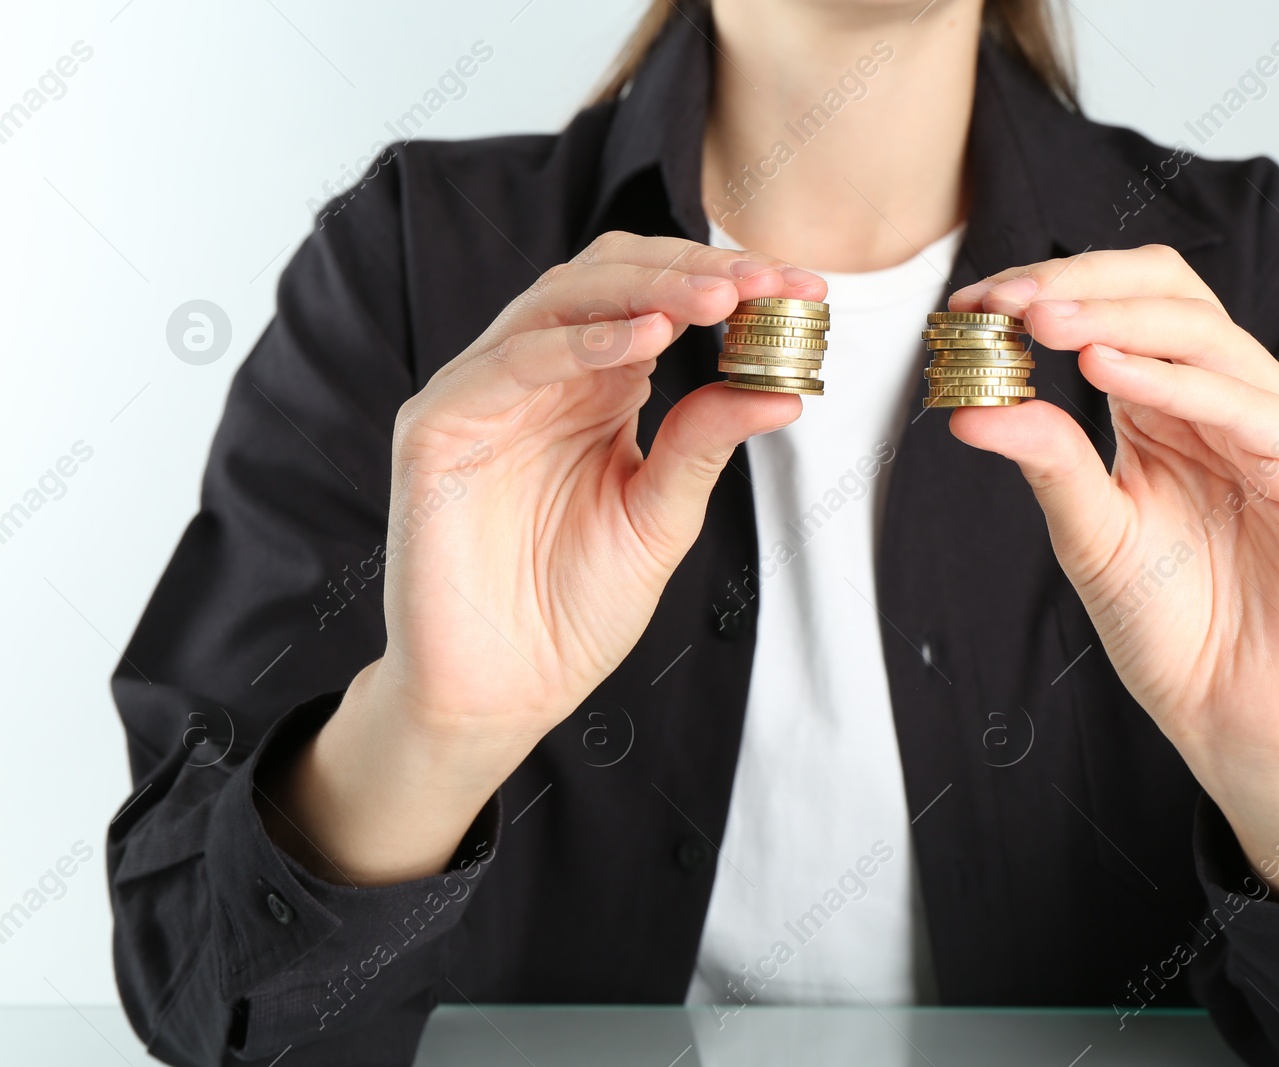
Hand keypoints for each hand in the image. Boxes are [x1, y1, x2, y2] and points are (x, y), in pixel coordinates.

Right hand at [262, 233, 825, 882]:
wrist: (502, 691)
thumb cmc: (573, 608)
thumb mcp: (661, 517)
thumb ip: (703, 444)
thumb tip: (782, 392)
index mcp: (593, 388)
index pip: (656, 300)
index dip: (725, 283)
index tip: (802, 288)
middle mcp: (539, 376)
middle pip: (608, 278)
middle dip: (691, 271)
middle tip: (762, 281)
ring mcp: (484, 395)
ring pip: (558, 301)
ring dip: (645, 291)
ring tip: (717, 299)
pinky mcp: (438, 427)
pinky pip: (510, 363)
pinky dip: (579, 343)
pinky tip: (645, 341)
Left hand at [946, 245, 1278, 905]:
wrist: (1232, 716)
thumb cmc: (1169, 627)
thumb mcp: (1089, 533)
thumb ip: (1047, 461)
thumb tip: (969, 409)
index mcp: (1174, 403)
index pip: (1123, 305)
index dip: (1052, 288)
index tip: (972, 302)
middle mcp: (1232, 399)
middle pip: (1170, 292)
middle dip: (1080, 284)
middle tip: (1005, 300)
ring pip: (1207, 334)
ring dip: (1117, 319)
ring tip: (1040, 323)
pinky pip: (1253, 408)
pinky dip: (1178, 382)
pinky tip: (1108, 372)